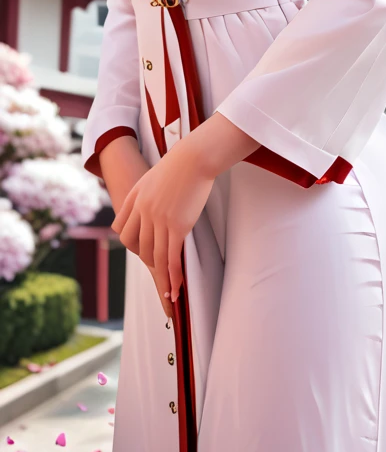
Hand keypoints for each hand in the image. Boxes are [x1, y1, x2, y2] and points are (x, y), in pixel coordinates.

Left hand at [112, 140, 214, 308]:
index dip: (132, 243)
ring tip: (168, 294)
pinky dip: (173, 276)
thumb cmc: (178, 164)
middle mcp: (143, 212)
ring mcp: (159, 221)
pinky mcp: (177, 226)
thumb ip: (143, 194)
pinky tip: (177, 288)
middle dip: (149, 262)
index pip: (123, 231)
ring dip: (162, 279)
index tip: (144, 250)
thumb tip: (144, 207)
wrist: (195, 157)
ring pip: (156, 257)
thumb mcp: (151, 177)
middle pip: (139, 247)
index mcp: (135, 199)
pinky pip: (172, 257)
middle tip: (160, 275)